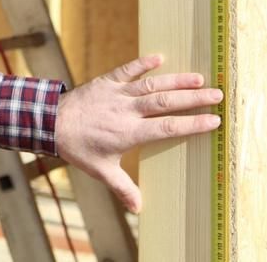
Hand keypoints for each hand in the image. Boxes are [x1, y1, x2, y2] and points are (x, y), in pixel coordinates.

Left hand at [55, 54, 222, 212]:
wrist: (49, 122)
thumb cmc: (77, 147)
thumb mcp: (100, 170)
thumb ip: (122, 188)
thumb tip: (139, 210)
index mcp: (129, 133)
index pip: (167, 128)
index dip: (192, 124)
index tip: (214, 121)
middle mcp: (126, 111)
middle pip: (165, 103)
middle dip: (193, 99)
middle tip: (217, 96)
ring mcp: (116, 94)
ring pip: (151, 85)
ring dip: (175, 80)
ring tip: (199, 78)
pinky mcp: (105, 82)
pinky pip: (126, 70)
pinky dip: (142, 63)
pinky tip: (159, 57)